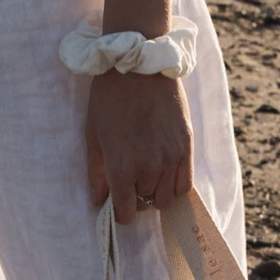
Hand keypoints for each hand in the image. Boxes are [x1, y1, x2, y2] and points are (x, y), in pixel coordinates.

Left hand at [86, 71, 193, 223]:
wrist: (139, 65)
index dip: (121, 213)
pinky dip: (174, 186)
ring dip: (156, 193)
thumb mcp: (93, 136)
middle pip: (146, 205)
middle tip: (132, 180)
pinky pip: (184, 185)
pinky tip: (165, 174)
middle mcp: (148, 169)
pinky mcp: (186, 148)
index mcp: (121, 169)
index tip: (119, 204)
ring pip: (166, 199)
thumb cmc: (109, 99)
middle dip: (137, 198)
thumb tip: (100, 203)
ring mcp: (170, 160)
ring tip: (148, 176)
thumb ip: (97, 174)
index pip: (126, 214)